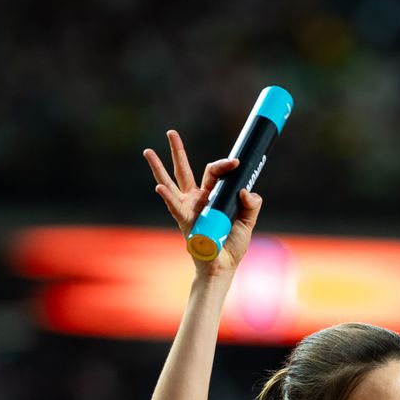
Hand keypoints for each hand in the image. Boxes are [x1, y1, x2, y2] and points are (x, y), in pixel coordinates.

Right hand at [143, 129, 263, 274]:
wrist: (224, 266)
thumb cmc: (232, 245)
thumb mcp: (248, 222)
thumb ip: (251, 205)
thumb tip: (246, 190)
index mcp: (212, 196)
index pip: (215, 173)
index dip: (224, 166)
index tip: (237, 162)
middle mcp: (196, 199)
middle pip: (184, 170)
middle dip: (177, 152)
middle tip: (171, 133)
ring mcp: (187, 209)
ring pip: (171, 184)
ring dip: (158, 168)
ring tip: (147, 152)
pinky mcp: (184, 222)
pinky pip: (175, 208)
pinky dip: (168, 197)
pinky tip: (159, 188)